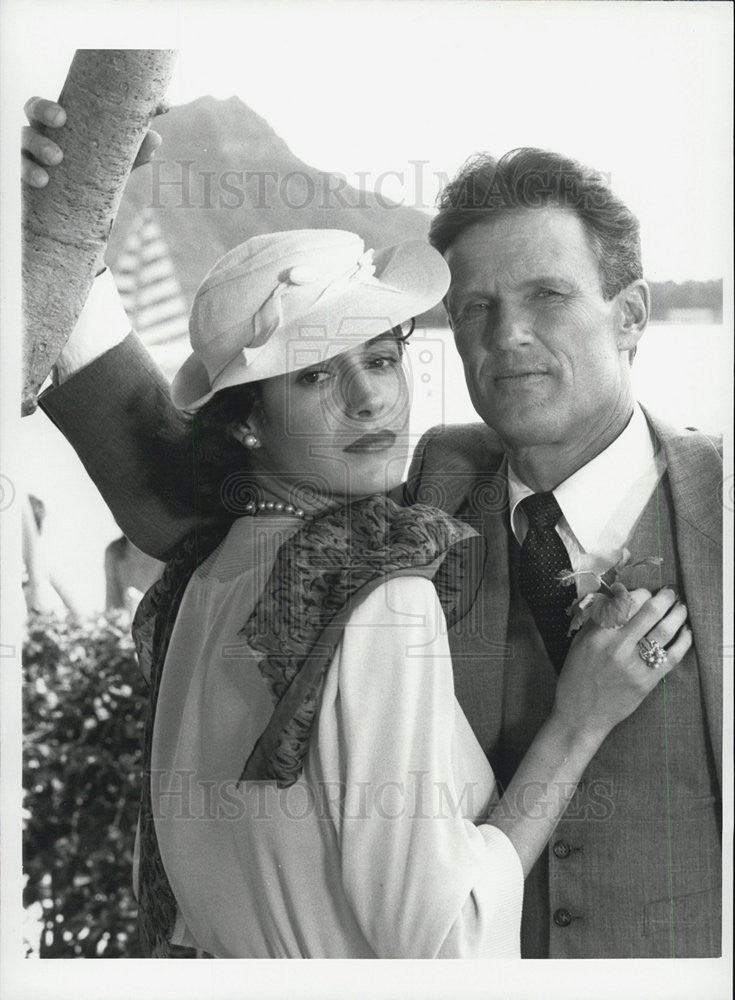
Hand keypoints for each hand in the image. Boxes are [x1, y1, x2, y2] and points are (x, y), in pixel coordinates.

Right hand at [22, 96, 161, 187]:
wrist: (95, 204)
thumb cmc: (104, 167)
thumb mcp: (121, 155)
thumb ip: (138, 143)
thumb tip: (159, 126)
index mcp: (58, 122)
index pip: (43, 105)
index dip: (46, 107)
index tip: (63, 117)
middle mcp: (41, 134)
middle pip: (30, 115)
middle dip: (41, 115)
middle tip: (60, 123)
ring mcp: (33, 156)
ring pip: (24, 144)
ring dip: (38, 148)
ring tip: (55, 159)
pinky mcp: (31, 179)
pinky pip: (23, 174)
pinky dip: (30, 175)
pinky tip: (42, 182)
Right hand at [552, 587, 690, 745]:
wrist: (581, 716)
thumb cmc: (576, 678)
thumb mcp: (578, 644)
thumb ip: (596, 621)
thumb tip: (616, 599)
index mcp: (598, 635)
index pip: (627, 602)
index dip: (641, 592)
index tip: (646, 593)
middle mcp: (617, 647)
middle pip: (650, 611)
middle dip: (665, 597)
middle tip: (671, 593)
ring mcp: (633, 665)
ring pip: (664, 631)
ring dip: (677, 614)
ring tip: (682, 607)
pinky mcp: (647, 682)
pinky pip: (672, 656)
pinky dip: (683, 641)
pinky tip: (686, 631)